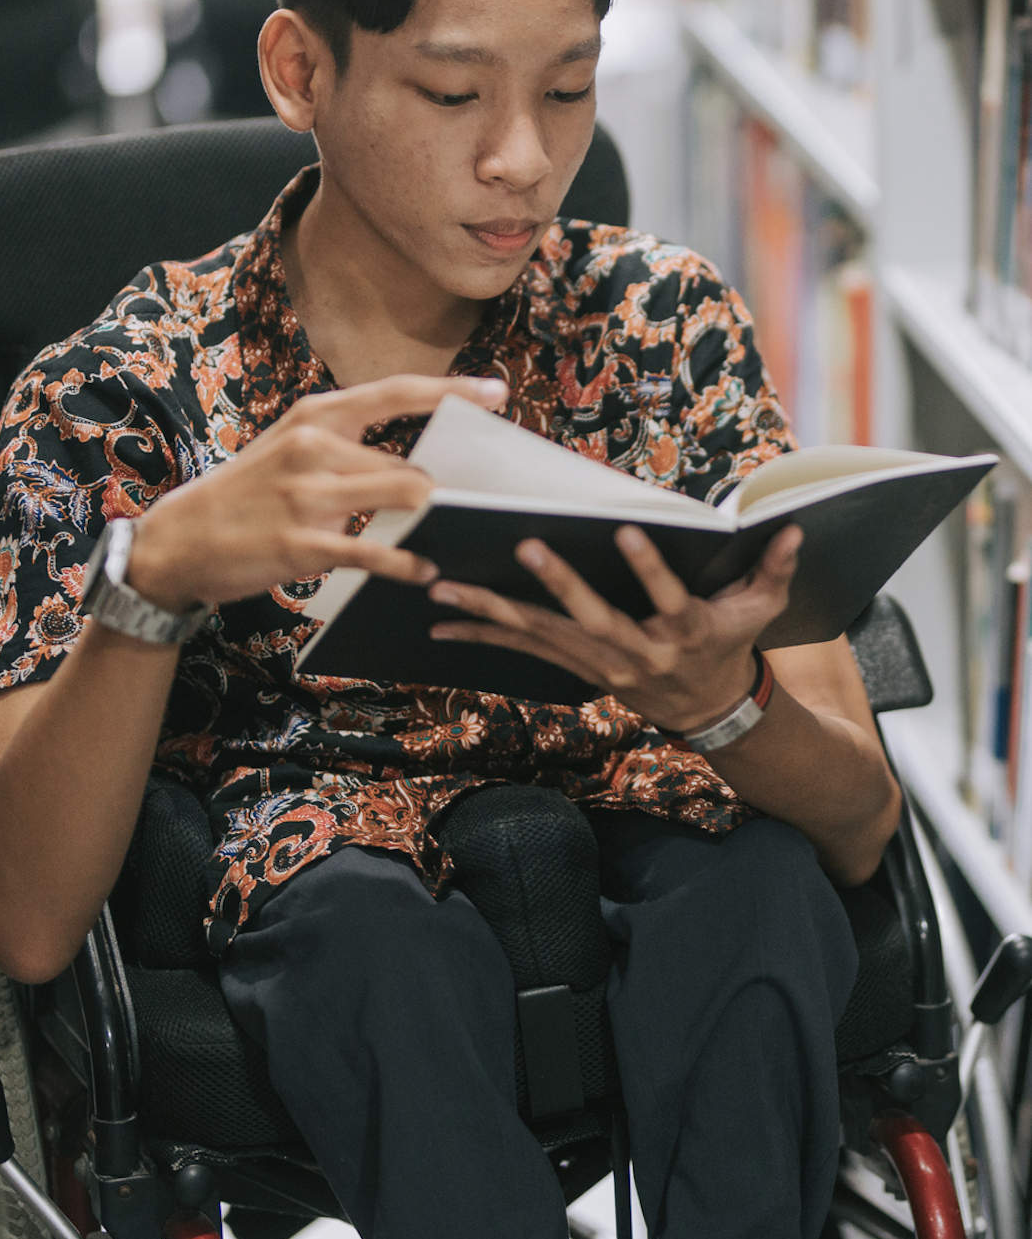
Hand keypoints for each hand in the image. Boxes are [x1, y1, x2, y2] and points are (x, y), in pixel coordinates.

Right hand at [128, 374, 507, 610]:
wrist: (181, 538)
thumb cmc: (247, 493)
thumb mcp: (290, 447)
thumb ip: (347, 446)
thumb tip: (415, 464)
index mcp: (316, 413)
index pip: (398, 392)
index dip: (453, 391)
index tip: (497, 392)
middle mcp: (315, 445)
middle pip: (410, 463)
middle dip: (446, 489)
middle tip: (475, 506)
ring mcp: (309, 494)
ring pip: (403, 497)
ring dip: (431, 521)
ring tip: (449, 537)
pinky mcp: (304, 543)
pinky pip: (375, 551)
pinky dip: (407, 563)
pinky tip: (423, 571)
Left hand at [429, 522, 802, 731]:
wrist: (709, 711)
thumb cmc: (730, 646)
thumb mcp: (761, 610)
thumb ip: (775, 568)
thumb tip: (795, 527)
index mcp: (686, 633)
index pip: (669, 598)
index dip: (650, 570)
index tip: (629, 532)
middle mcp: (638, 652)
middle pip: (593, 618)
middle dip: (558, 583)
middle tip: (524, 546)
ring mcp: (601, 663)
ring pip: (542, 635)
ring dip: (491, 610)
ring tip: (444, 586)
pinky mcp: (575, 666)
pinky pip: (521, 650)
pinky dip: (481, 633)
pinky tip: (442, 621)